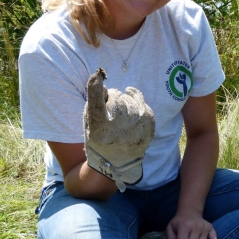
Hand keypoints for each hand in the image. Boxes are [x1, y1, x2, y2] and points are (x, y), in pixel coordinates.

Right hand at [84, 68, 154, 191]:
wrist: (117, 163)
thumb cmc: (99, 139)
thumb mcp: (89, 124)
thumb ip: (93, 103)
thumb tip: (105, 84)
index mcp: (99, 131)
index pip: (96, 104)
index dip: (95, 87)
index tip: (97, 75)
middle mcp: (118, 132)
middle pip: (116, 99)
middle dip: (113, 96)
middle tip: (110, 101)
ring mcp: (136, 131)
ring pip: (130, 100)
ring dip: (125, 99)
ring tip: (120, 107)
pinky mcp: (149, 130)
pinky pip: (143, 104)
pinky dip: (137, 100)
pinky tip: (132, 101)